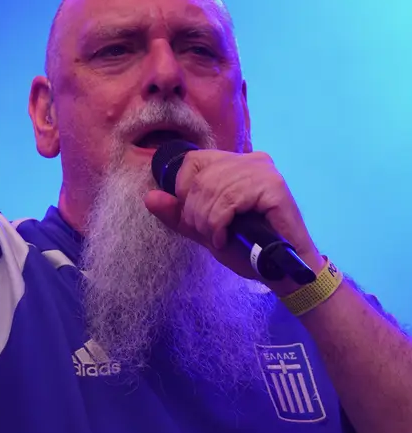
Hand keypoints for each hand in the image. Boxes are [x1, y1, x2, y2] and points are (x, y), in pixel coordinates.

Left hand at [144, 149, 323, 286]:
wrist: (282, 272)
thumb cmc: (249, 249)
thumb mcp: (206, 230)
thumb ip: (179, 214)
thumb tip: (150, 197)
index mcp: (236, 163)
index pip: (193, 160)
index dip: (184, 190)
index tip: (195, 218)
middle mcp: (251, 160)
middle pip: (201, 176)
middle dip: (195, 212)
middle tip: (208, 234)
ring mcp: (264, 170)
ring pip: (213, 188)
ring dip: (207, 221)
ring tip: (217, 238)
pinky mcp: (274, 186)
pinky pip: (230, 199)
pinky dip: (220, 222)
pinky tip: (225, 237)